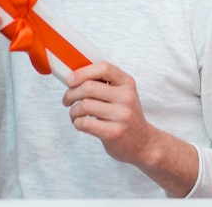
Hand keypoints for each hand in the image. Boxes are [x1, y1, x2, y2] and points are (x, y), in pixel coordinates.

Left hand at [63, 62, 198, 195]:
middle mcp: (127, 97)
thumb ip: (102, 83)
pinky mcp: (114, 133)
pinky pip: (85, 123)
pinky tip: (80, 123)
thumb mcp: (121, 94)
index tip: (70, 80)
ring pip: (84, 105)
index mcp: (127, 83)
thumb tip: (72, 76)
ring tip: (75, 114)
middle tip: (67, 100)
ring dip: (73, 110)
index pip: (103, 68)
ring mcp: (122, 116)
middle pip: (88, 87)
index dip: (82, 72)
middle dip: (71, 93)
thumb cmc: (125, 116)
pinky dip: (76, 122)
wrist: (144, 144)